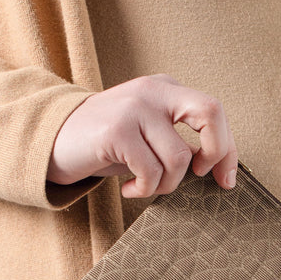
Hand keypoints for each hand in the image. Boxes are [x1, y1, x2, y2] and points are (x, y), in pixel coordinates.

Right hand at [47, 73, 238, 197]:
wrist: (52, 141)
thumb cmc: (107, 146)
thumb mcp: (148, 136)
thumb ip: (181, 141)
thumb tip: (220, 168)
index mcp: (166, 89)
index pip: (214, 111)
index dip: (228, 149)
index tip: (226, 180)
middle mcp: (153, 91)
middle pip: (210, 113)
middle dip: (217, 152)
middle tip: (199, 176)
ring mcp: (134, 107)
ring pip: (179, 158)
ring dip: (166, 185)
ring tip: (145, 185)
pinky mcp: (116, 131)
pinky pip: (151, 172)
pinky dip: (145, 189)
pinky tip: (129, 189)